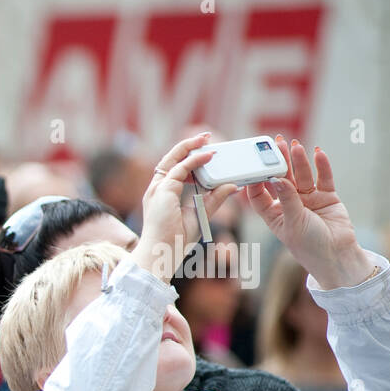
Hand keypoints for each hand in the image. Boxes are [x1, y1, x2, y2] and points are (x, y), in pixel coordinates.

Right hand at [130, 132, 236, 280]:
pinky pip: (181, 168)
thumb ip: (214, 199)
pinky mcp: (163, 190)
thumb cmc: (176, 240)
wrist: (163, 253)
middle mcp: (157, 189)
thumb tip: (232, 185)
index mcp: (162, 195)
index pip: (174, 170)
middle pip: (170, 159)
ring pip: (173, 159)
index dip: (188, 159)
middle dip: (187, 145)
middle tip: (205, 137)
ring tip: (206, 139)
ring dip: (190, 146)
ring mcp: (158, 188)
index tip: (205, 152)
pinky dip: (196, 160)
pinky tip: (209, 155)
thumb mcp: (201, 214)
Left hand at [245, 138, 373, 288]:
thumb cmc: (308, 246)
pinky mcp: (327, 196)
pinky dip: (322, 166)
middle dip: (278, 162)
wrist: (337, 255)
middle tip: (275, 144)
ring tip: (295, 145)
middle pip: (281, 179)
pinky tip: (318, 152)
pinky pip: (324, 178)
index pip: (260, 194)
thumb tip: (277, 178)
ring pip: (302, 176)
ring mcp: (309, 199)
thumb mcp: (292, 223)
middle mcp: (289, 204)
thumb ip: (287, 200)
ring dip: (299, 160)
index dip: (256, 180)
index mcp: (273, 214)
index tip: (252, 166)